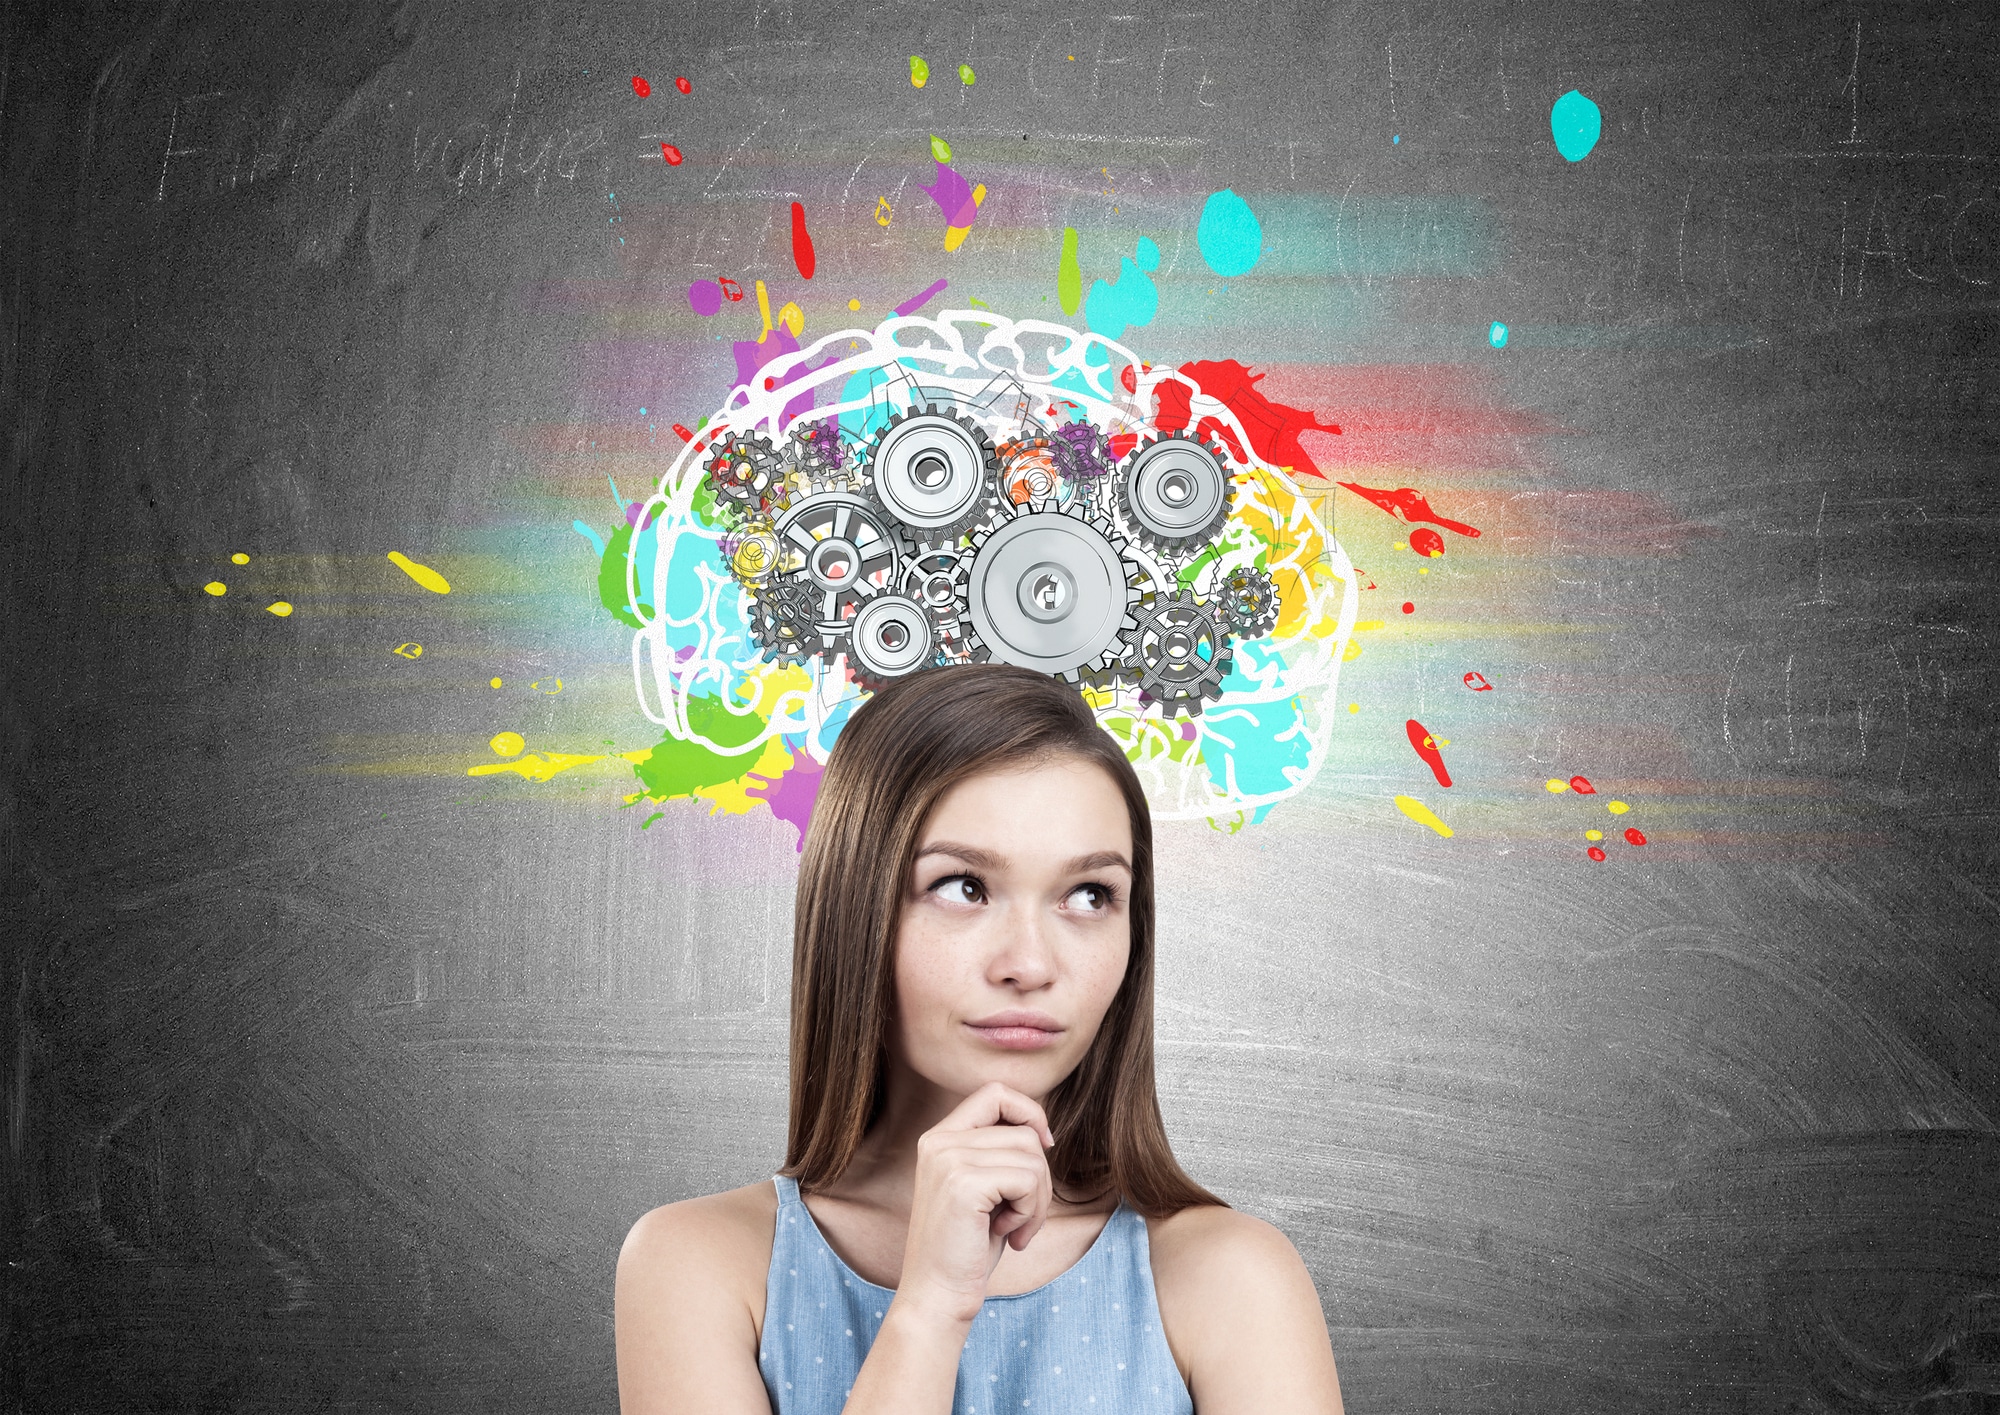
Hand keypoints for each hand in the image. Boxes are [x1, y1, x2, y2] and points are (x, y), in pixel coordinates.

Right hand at [892, 1081, 1054, 1326]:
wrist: (938, 1295)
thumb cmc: (967, 1249)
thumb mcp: (984, 1190)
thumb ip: (999, 1154)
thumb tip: (1040, 1131)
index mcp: (939, 1138)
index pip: (994, 1093)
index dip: (1029, 1112)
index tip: (1043, 1146)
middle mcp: (938, 1141)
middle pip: (1024, 1133)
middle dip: (1039, 1178)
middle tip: (1022, 1216)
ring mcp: (948, 1160)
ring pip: (1032, 1157)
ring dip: (1037, 1201)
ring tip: (1014, 1228)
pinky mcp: (963, 1183)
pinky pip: (1028, 1180)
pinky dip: (1031, 1212)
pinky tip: (1008, 1234)